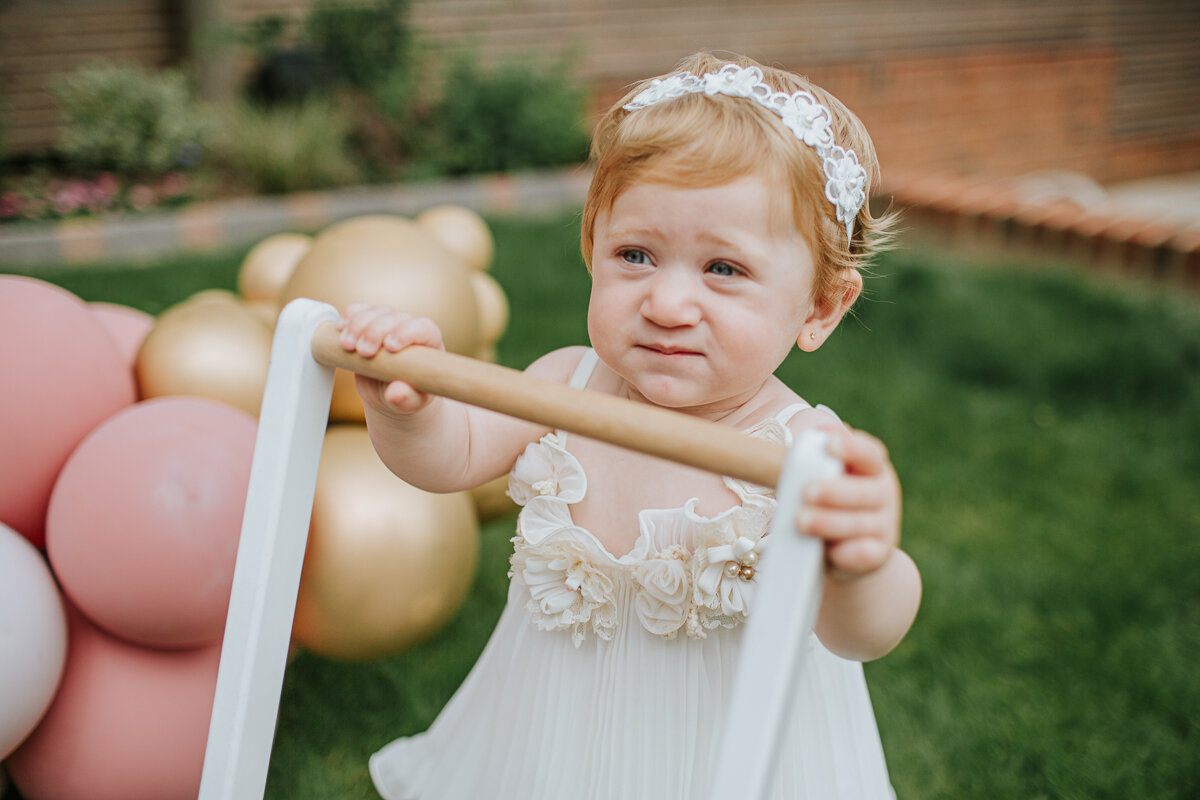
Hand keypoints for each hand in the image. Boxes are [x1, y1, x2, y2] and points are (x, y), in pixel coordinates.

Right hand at [337, 303, 444, 413]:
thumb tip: (395, 394)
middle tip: (364, 352)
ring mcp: (388, 323)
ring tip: (347, 346)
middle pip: (394, 318)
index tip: (389, 347)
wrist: (390, 392)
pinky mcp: (368, 323)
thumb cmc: (409, 395)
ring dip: (358, 325)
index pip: (422, 328)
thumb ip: (407, 399)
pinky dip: (349, 316)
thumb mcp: (411, 402)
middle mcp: (409, 328)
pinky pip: (358, 310)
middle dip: (375, 332)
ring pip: (375, 313)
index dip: (406, 333)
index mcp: (428, 342)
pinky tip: (341, 327)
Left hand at [795, 427, 900, 579]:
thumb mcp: (823, 478)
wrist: (845, 547)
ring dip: (829, 522)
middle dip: (834, 491)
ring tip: (801, 521)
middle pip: (865, 491)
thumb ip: (813, 463)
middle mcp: (883, 493)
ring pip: (860, 523)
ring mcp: (884, 525)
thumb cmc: (827, 501)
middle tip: (806, 492)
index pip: (868, 453)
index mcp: (871, 467)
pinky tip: (830, 551)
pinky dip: (847, 553)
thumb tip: (798, 452)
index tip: (828, 444)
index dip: (850, 447)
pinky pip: (865, 554)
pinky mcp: (878, 554)